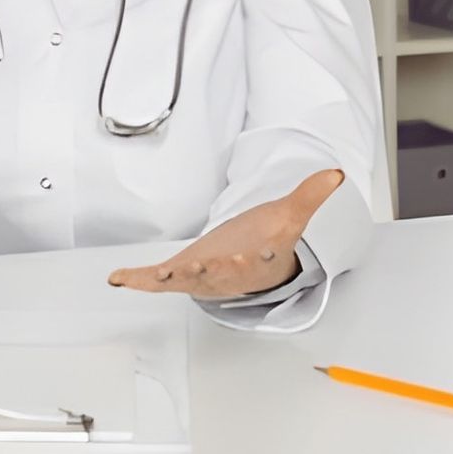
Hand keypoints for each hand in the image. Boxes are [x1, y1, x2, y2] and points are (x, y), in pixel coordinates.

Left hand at [107, 168, 343, 299]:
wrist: (249, 270)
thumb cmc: (265, 243)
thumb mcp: (290, 218)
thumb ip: (311, 195)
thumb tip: (335, 174)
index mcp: (257, 261)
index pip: (258, 261)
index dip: (252, 261)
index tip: (249, 258)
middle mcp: (228, 273)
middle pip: (219, 274)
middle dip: (207, 273)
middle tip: (194, 270)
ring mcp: (202, 275)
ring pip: (187, 280)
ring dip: (171, 279)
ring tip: (157, 276)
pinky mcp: (181, 272)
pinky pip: (157, 279)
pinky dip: (137, 279)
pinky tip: (117, 278)